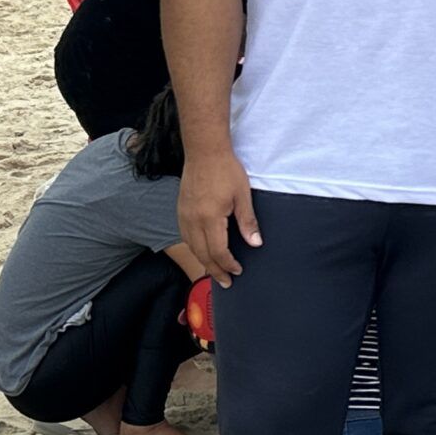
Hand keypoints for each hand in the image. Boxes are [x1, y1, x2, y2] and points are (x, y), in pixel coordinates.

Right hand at [178, 146, 260, 285]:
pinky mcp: (180, 210)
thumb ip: (248, 222)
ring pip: (191, 246)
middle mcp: (193, 220)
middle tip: (226, 282)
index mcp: (209, 218)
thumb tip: (255, 243)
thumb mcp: (243, 196)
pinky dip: (194, 248)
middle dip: (215, 270)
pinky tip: (202, 251)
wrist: (204, 151)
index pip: (218, 251)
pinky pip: (185, 236)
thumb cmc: (226, 170)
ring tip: (215, 271)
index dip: (228, 264)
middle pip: (202, 254)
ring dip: (203, 261)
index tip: (238, 271)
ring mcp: (184, 215)